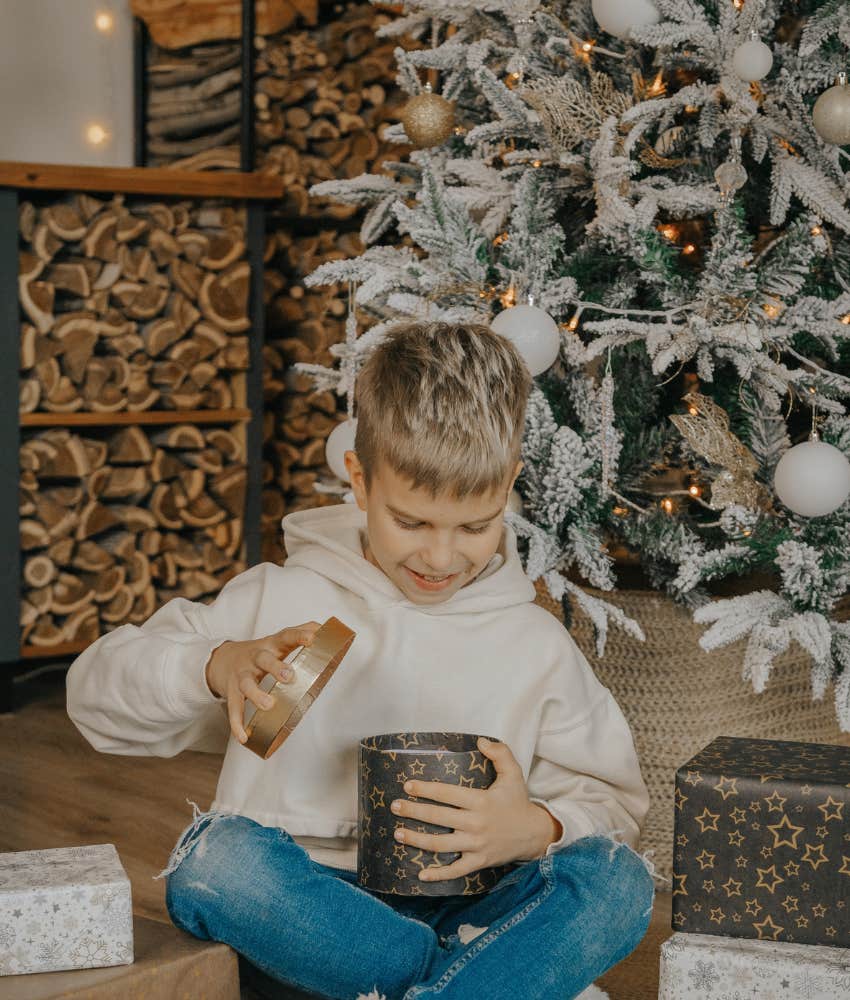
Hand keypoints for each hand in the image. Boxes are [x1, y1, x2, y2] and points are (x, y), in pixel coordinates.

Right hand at [205, 622, 320, 742]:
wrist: (223, 659)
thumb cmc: (261, 652)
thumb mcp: (278, 640)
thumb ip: (301, 632)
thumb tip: (327, 629)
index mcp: (271, 645)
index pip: (286, 636)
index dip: (299, 636)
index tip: (312, 639)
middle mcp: (255, 658)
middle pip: (263, 659)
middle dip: (275, 667)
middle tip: (289, 676)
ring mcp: (242, 675)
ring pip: (246, 684)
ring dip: (256, 695)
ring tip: (268, 705)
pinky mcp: (231, 692)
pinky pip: (233, 708)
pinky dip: (237, 723)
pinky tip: (245, 736)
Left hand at [390, 737, 561, 882]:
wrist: (535, 834)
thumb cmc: (519, 801)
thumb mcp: (514, 773)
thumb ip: (500, 753)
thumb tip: (480, 740)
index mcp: (480, 801)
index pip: (447, 794)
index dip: (425, 789)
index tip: (407, 785)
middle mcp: (475, 823)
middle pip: (438, 817)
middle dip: (413, 811)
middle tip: (394, 806)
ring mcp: (476, 845)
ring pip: (440, 844)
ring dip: (417, 840)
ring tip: (398, 834)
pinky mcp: (479, 861)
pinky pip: (456, 870)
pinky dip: (438, 874)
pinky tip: (421, 875)